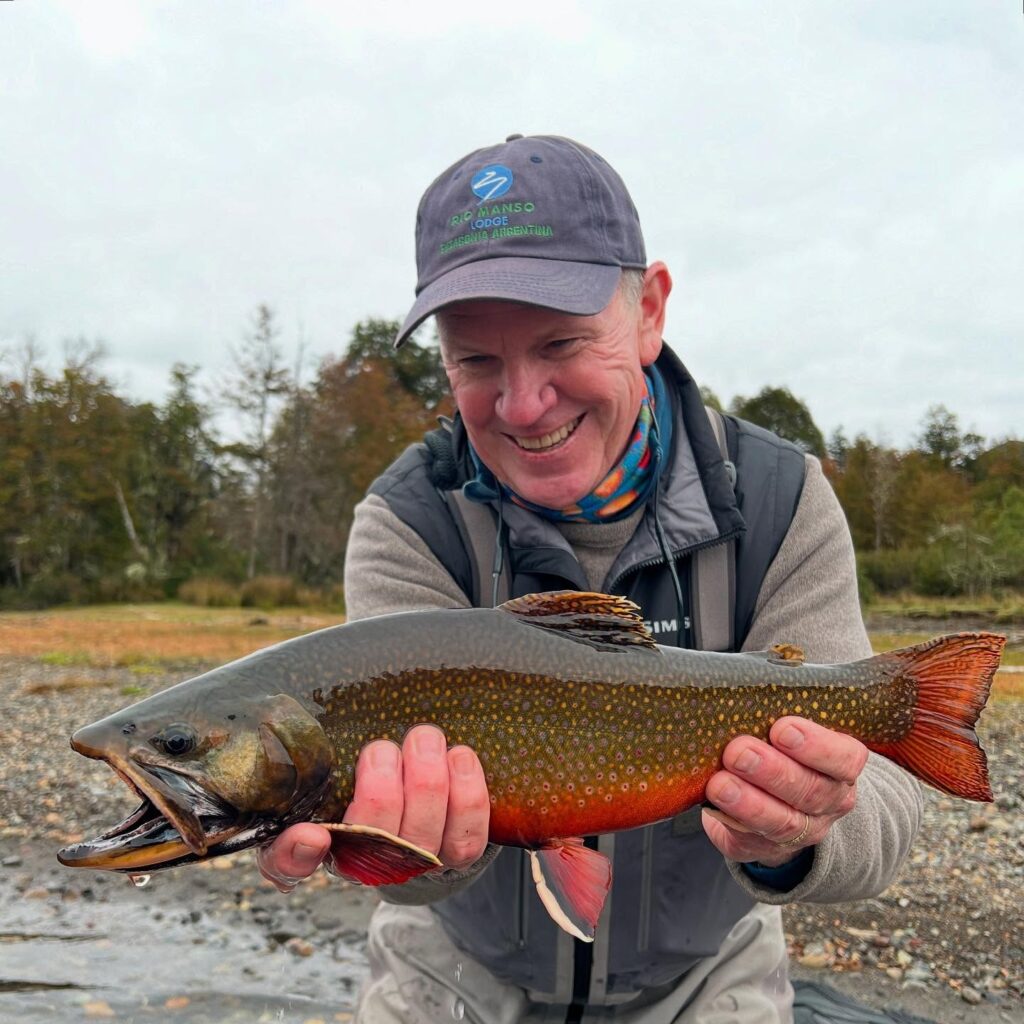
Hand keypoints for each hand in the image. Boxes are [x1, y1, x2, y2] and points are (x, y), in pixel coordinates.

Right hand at [257, 725, 489, 891]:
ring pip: (422, 836)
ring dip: (425, 783)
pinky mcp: (458, 854)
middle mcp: (363, 863)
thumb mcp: (330, 769)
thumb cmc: (366, 778)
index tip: (311, 834)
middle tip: (382, 749)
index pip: (288, 864)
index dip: (296, 855)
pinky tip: (459, 756)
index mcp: (315, 839)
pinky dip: (467, 793)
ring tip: (424, 738)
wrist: (420, 812)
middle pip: (371, 841)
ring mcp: (414, 863)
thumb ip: (310, 758)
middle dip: (380, 792)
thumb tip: (289, 735)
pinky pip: (469, 834)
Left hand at [701, 716, 868, 867]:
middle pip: (810, 791)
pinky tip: (714, 804)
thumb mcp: (793, 731)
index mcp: (840, 766)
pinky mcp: (766, 847)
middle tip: (738, 751)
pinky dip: (732, 821)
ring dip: (749, 802)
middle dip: (772, 771)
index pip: (845, 759)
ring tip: (720, 784)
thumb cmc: (782, 750)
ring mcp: (802, 830)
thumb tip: (748, 689)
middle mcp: (829, 801)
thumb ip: (778, 714)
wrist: (774, 802)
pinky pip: (752, 839)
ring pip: (782, 821)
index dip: (816, 746)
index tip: (781, 729)